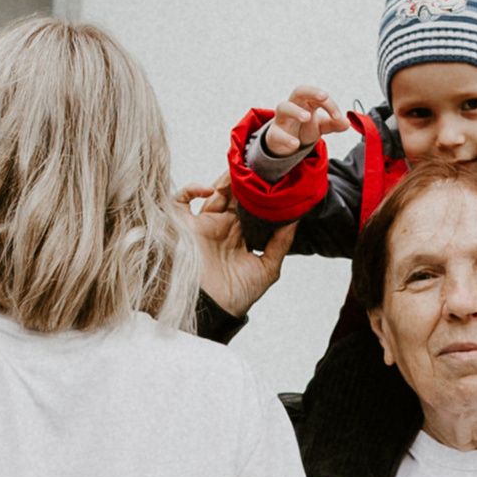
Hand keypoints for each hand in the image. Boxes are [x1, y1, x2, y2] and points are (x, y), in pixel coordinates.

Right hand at [182, 179, 292, 323]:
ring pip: (214, 193)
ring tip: (241, 170)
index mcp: (240, 236)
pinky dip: (192, 189)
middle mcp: (222, 227)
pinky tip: (212, 189)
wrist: (210, 310)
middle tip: (259, 167)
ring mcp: (203, 225)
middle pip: (234, 196)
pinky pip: (181, 200)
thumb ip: (280, 244)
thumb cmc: (236, 296)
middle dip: (246, 181)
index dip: (260, 193)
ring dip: (226, 180)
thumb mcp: (266, 270)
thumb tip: (295, 219)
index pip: (251, 206)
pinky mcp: (184, 226)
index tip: (274, 178)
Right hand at [257, 85, 350, 168]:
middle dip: (311, 91)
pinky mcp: (274, 134)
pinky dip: (285, 138)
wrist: (284, 144)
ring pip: (283, 107)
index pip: (318, 97)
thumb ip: (333, 124)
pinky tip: (296, 144)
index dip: (330, 105)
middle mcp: (293, 106)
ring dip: (295, 111)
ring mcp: (282, 119)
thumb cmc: (303, 128)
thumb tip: (347, 123)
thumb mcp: (320, 126)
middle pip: (299, 91)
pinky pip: (276, 134)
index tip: (338, 117)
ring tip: (307, 117)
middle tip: (324, 96)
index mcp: (306, 102)